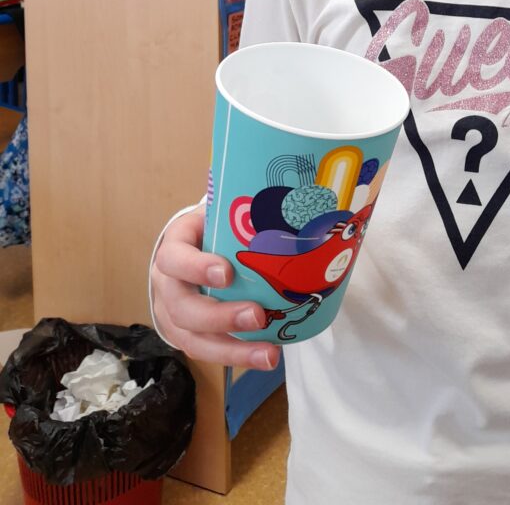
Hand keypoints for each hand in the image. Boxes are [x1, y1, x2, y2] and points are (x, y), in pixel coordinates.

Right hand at [151, 208, 280, 370]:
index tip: (226, 273)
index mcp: (174, 246)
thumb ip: (244, 208)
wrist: (192, 247)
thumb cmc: (213, 227)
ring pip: (193, 339)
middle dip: (221, 316)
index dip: (196, 268)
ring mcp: (172, 313)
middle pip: (182, 307)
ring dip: (233, 350)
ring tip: (269, 354)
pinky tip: (266, 356)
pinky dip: (238, 356)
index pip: (173, 258)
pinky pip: (207, 351)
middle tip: (258, 316)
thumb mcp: (220, 212)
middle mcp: (167, 283)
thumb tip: (296, 199)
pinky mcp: (187, 335)